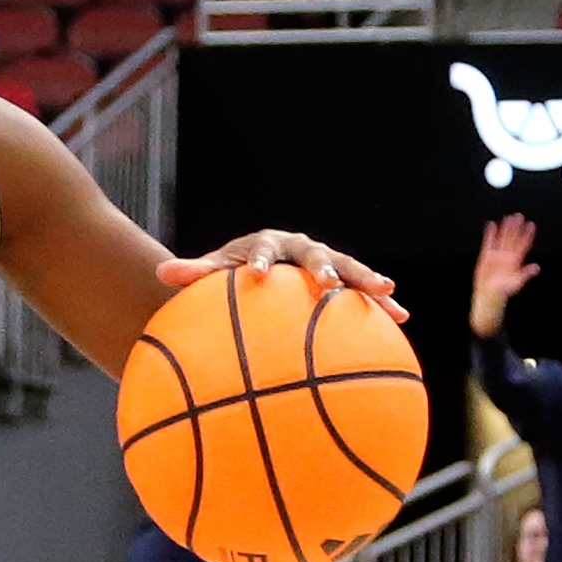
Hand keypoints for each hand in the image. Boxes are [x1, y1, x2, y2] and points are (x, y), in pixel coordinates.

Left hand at [156, 229, 405, 321]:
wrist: (263, 265)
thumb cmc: (234, 271)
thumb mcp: (215, 271)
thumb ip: (192, 274)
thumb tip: (160, 273)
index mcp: (267, 243)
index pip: (263, 251)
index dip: (261, 262)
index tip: (257, 277)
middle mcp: (300, 247)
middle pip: (315, 256)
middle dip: (324, 268)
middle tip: (329, 284)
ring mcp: (326, 260)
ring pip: (349, 268)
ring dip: (367, 280)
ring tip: (389, 294)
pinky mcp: (343, 277)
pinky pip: (363, 291)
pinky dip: (381, 302)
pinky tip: (401, 318)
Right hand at [471, 214, 537, 336]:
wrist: (489, 294)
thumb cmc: (504, 291)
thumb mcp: (516, 283)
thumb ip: (525, 274)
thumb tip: (536, 267)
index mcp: (516, 261)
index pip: (523, 245)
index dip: (527, 235)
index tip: (531, 225)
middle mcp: (508, 256)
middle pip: (513, 239)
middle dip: (516, 228)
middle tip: (519, 216)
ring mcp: (497, 255)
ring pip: (502, 239)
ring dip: (505, 229)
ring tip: (507, 218)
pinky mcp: (486, 256)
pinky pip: (488, 242)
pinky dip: (490, 234)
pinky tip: (491, 225)